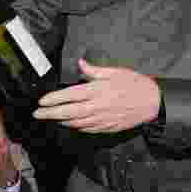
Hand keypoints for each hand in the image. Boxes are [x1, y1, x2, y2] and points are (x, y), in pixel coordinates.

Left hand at [34, 58, 160, 132]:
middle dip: (50, 113)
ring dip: (60, 121)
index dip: (54, 99)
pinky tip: (69, 123)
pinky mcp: (107, 127)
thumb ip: (94, 70)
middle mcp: (97, 107)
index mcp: (97, 91)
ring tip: (50, 118)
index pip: (70, 96)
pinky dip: (75, 126)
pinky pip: (87, 129)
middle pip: (68, 112)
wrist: (153, 103)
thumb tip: (80, 63)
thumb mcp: (115, 72)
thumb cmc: (135, 85)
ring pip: (75, 123)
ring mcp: (101, 119)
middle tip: (37, 114)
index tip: (42, 101)